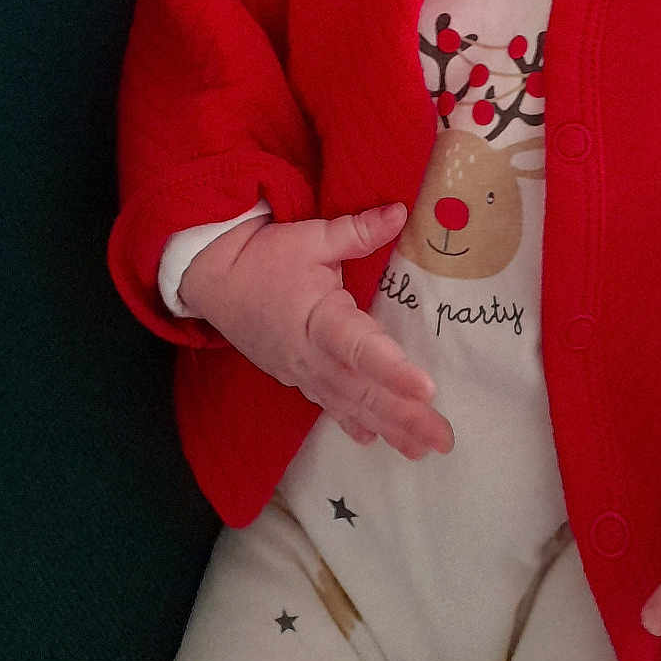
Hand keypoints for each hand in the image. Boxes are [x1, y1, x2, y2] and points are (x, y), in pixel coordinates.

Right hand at [177, 202, 453, 459]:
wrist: (217, 280)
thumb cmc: (266, 256)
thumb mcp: (311, 236)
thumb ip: (357, 230)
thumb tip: (400, 212)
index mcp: (318, 318)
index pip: (360, 349)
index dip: (393, 371)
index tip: (427, 389)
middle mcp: (311, 356)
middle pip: (362, 391)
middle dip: (404, 416)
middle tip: (443, 437)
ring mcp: (302, 373)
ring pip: (349, 406)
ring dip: (388, 428)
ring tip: (424, 449)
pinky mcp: (297, 377)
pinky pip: (330, 407)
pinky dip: (354, 424)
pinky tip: (376, 441)